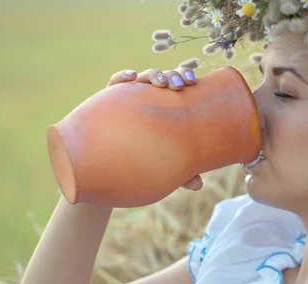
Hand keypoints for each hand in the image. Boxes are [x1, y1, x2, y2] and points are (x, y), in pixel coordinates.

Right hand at [106, 67, 202, 190]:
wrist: (111, 168)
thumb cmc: (144, 161)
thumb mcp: (164, 166)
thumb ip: (182, 174)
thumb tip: (198, 185)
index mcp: (167, 107)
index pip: (178, 84)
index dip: (185, 77)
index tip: (192, 83)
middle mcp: (149, 98)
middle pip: (163, 77)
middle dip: (172, 75)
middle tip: (178, 86)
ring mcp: (129, 97)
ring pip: (142, 77)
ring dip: (152, 74)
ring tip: (158, 82)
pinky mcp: (109, 100)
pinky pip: (114, 84)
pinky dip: (122, 77)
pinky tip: (131, 77)